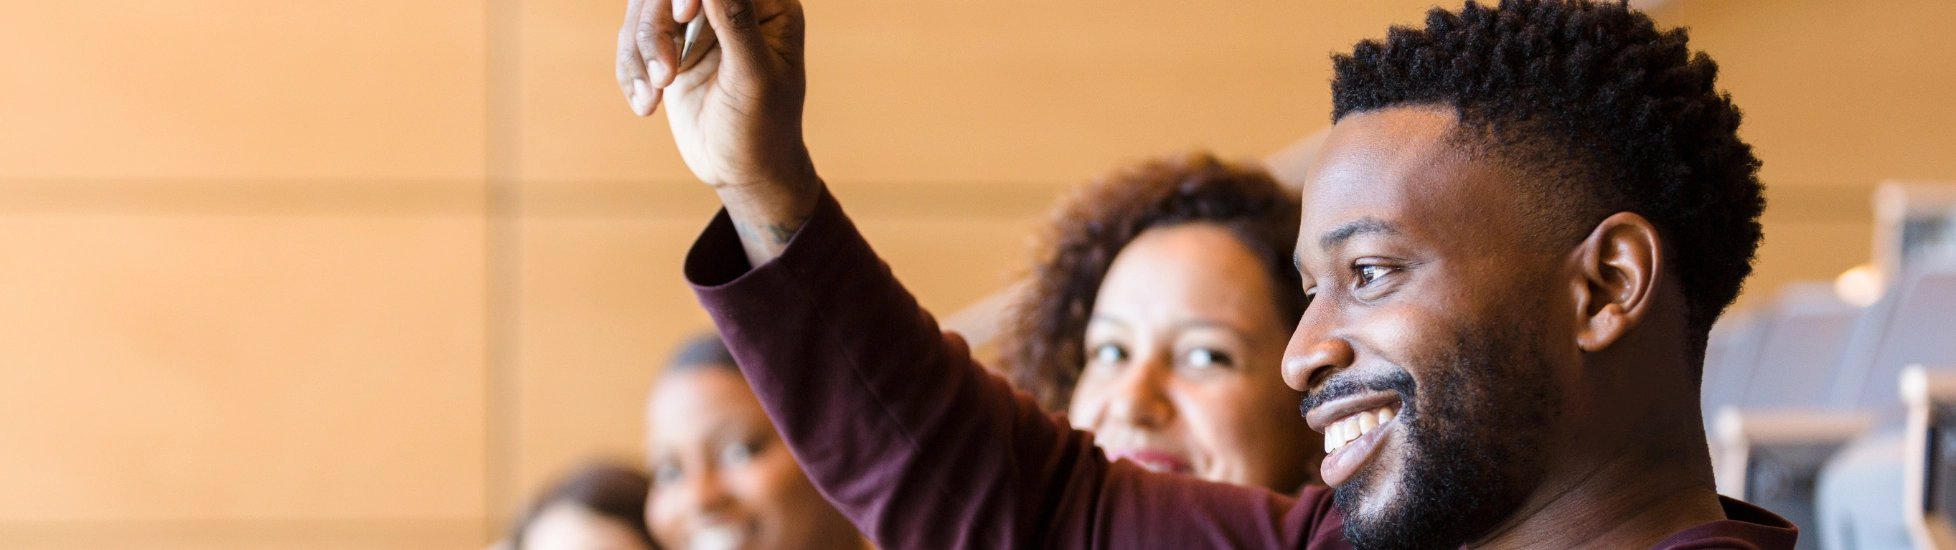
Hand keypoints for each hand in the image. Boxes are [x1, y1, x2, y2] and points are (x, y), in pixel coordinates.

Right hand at [615, 0, 819, 263]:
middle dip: (657, 27)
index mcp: (768, 5)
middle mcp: (729, 6)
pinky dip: (631, 71)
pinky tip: (647, 104)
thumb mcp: (754, 77)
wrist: (741, 170)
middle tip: (666, 74)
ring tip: (656, 91)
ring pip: (643, 11)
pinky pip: (631, 40)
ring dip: (641, 51)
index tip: (683, 16)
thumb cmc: (763, 127)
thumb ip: (736, 23)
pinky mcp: (669, 48)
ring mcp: (696, 25)